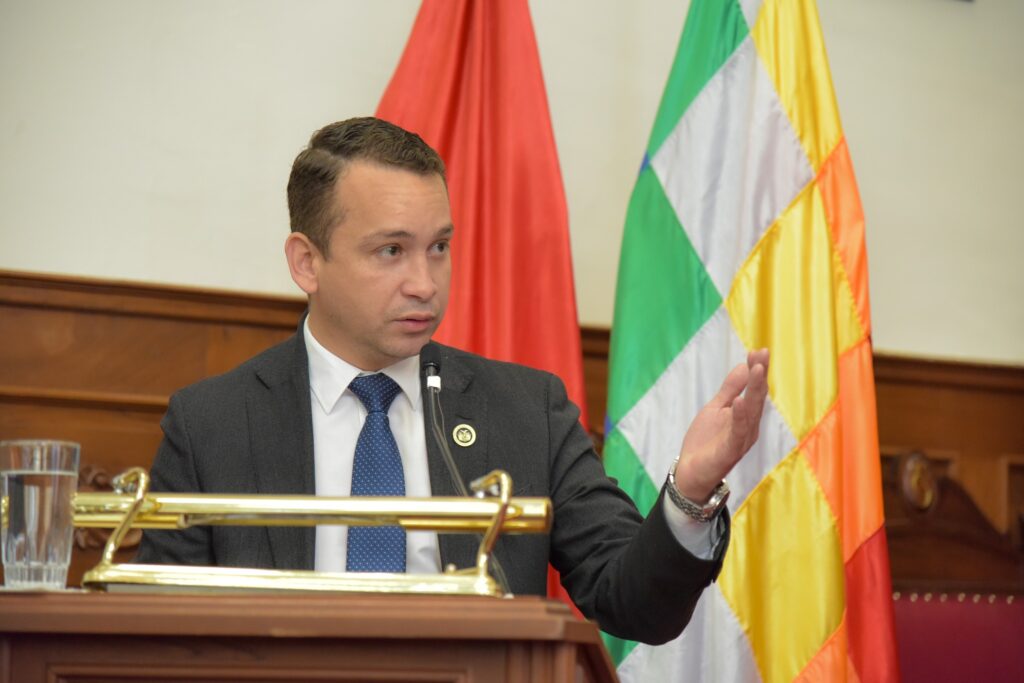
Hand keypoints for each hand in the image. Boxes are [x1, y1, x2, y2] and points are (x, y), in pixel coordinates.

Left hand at [673, 348, 769, 501]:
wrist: (691, 473)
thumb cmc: (706, 442)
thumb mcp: (715, 409)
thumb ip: (729, 390)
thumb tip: (743, 366)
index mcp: (746, 417)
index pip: (754, 390)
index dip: (757, 370)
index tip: (758, 350)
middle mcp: (749, 427)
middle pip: (756, 398)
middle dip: (759, 375)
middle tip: (762, 354)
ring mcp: (740, 440)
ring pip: (751, 412)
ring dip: (753, 391)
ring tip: (755, 370)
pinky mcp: (729, 451)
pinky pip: (736, 432)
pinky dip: (739, 417)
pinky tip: (738, 401)